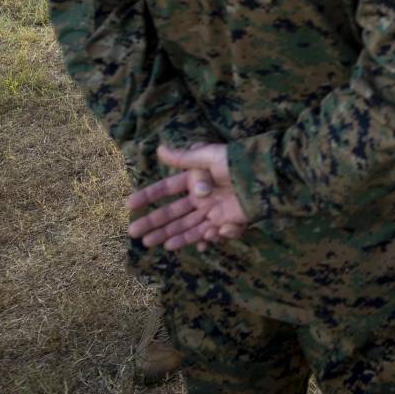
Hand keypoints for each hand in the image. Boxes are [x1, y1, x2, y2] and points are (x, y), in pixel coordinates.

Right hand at [127, 143, 250, 251]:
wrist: (266, 177)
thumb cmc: (237, 163)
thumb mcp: (209, 157)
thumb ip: (185, 158)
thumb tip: (160, 149)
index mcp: (195, 180)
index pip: (166, 190)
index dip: (148, 197)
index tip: (128, 206)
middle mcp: (201, 198)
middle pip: (173, 213)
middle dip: (154, 223)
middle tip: (134, 234)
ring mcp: (214, 211)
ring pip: (188, 227)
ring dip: (171, 236)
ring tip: (155, 245)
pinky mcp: (228, 222)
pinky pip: (213, 234)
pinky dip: (207, 238)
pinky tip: (201, 238)